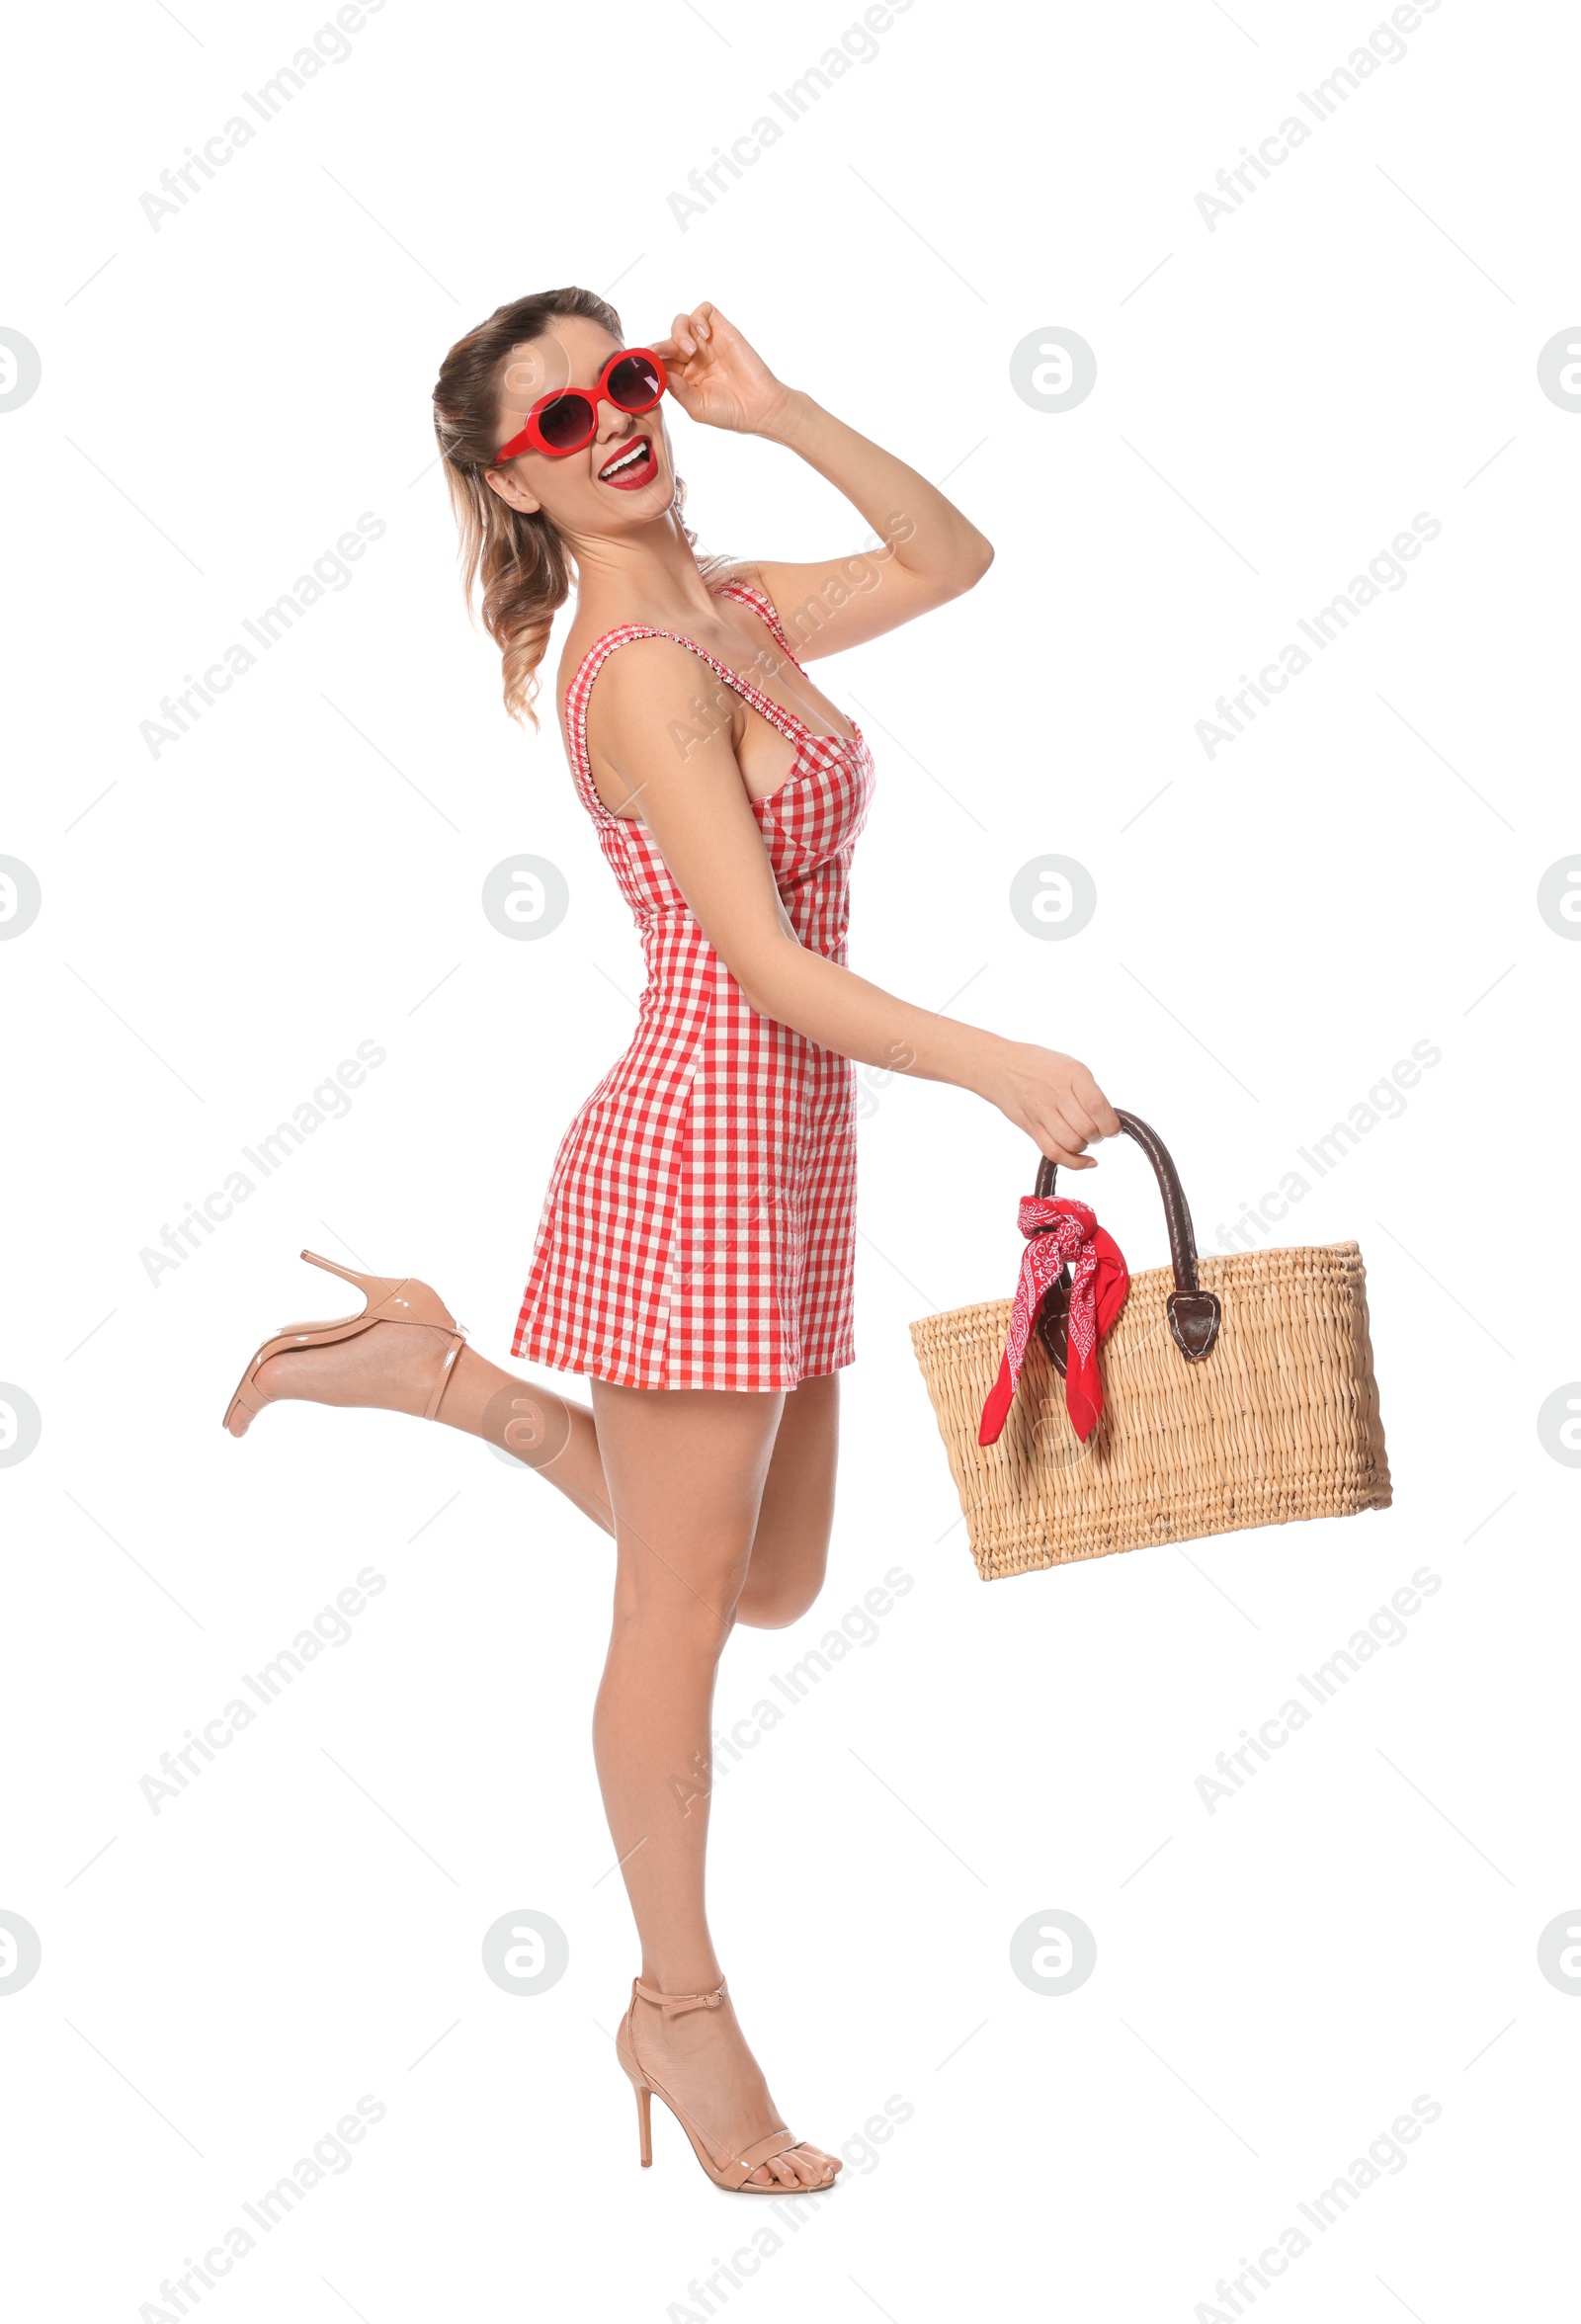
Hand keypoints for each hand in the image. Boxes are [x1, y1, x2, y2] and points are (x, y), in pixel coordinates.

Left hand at [652, 303, 795, 437]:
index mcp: (683, 377)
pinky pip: (703, 311)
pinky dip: (698, 319)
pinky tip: (705, 336)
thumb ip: (678, 390)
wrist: (761, 407)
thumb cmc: (731, 412)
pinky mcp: (723, 330)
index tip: (644, 364)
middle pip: (667, 341)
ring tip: (691, 350)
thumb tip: (660, 373)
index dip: (650, 360)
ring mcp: (707, 343)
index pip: (659, 362)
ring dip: (679, 333)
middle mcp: (692, 358)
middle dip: (662, 347)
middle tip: (662, 354)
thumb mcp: (698, 407)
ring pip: (681, 323)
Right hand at [979, 1042, 1120, 1169]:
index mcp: (1073, 1074)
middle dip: (1098, 1136)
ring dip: (1084, 1145)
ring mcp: (1041, 1112)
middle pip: (1086, 1129)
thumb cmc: (1041, 1065)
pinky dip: (1074, 1162)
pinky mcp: (1031, 1128)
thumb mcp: (1071, 1066)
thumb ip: (1090, 1091)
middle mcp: (1056, 1093)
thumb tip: (1108, 1120)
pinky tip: (1086, 1161)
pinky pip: (1054, 1153)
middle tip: (1096, 1131)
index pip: (1098, 1107)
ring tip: (1083, 1137)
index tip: (1113, 1129)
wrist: (1001, 1067)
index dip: (1111, 1125)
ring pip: (1072, 1143)